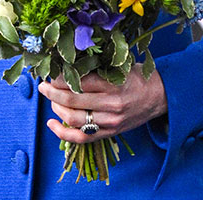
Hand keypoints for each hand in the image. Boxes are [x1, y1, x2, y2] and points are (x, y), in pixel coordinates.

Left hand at [37, 65, 166, 143]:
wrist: (159, 95)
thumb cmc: (135, 76)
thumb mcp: (118, 66)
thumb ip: (95, 68)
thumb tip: (66, 65)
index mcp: (113, 84)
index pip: (79, 83)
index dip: (60, 79)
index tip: (51, 74)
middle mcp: (111, 105)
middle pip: (72, 101)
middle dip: (52, 93)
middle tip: (43, 85)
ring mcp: (110, 121)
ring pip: (74, 120)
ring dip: (56, 109)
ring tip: (50, 99)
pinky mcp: (110, 133)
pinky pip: (82, 137)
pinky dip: (63, 133)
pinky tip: (52, 124)